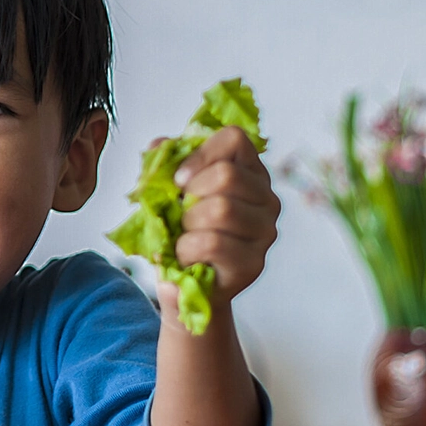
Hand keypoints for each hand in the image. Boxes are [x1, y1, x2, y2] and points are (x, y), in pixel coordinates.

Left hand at [166, 126, 278, 304]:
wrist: (184, 286)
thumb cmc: (182, 233)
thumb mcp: (169, 193)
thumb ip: (164, 165)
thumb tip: (158, 145)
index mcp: (250, 172)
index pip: (235, 139)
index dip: (201, 153)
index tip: (179, 179)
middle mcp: (267, 199)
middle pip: (226, 175)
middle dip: (191, 196)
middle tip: (182, 215)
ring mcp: (265, 232)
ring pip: (221, 209)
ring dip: (188, 224)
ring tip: (185, 236)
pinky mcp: (253, 263)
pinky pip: (212, 243)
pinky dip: (186, 249)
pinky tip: (186, 256)